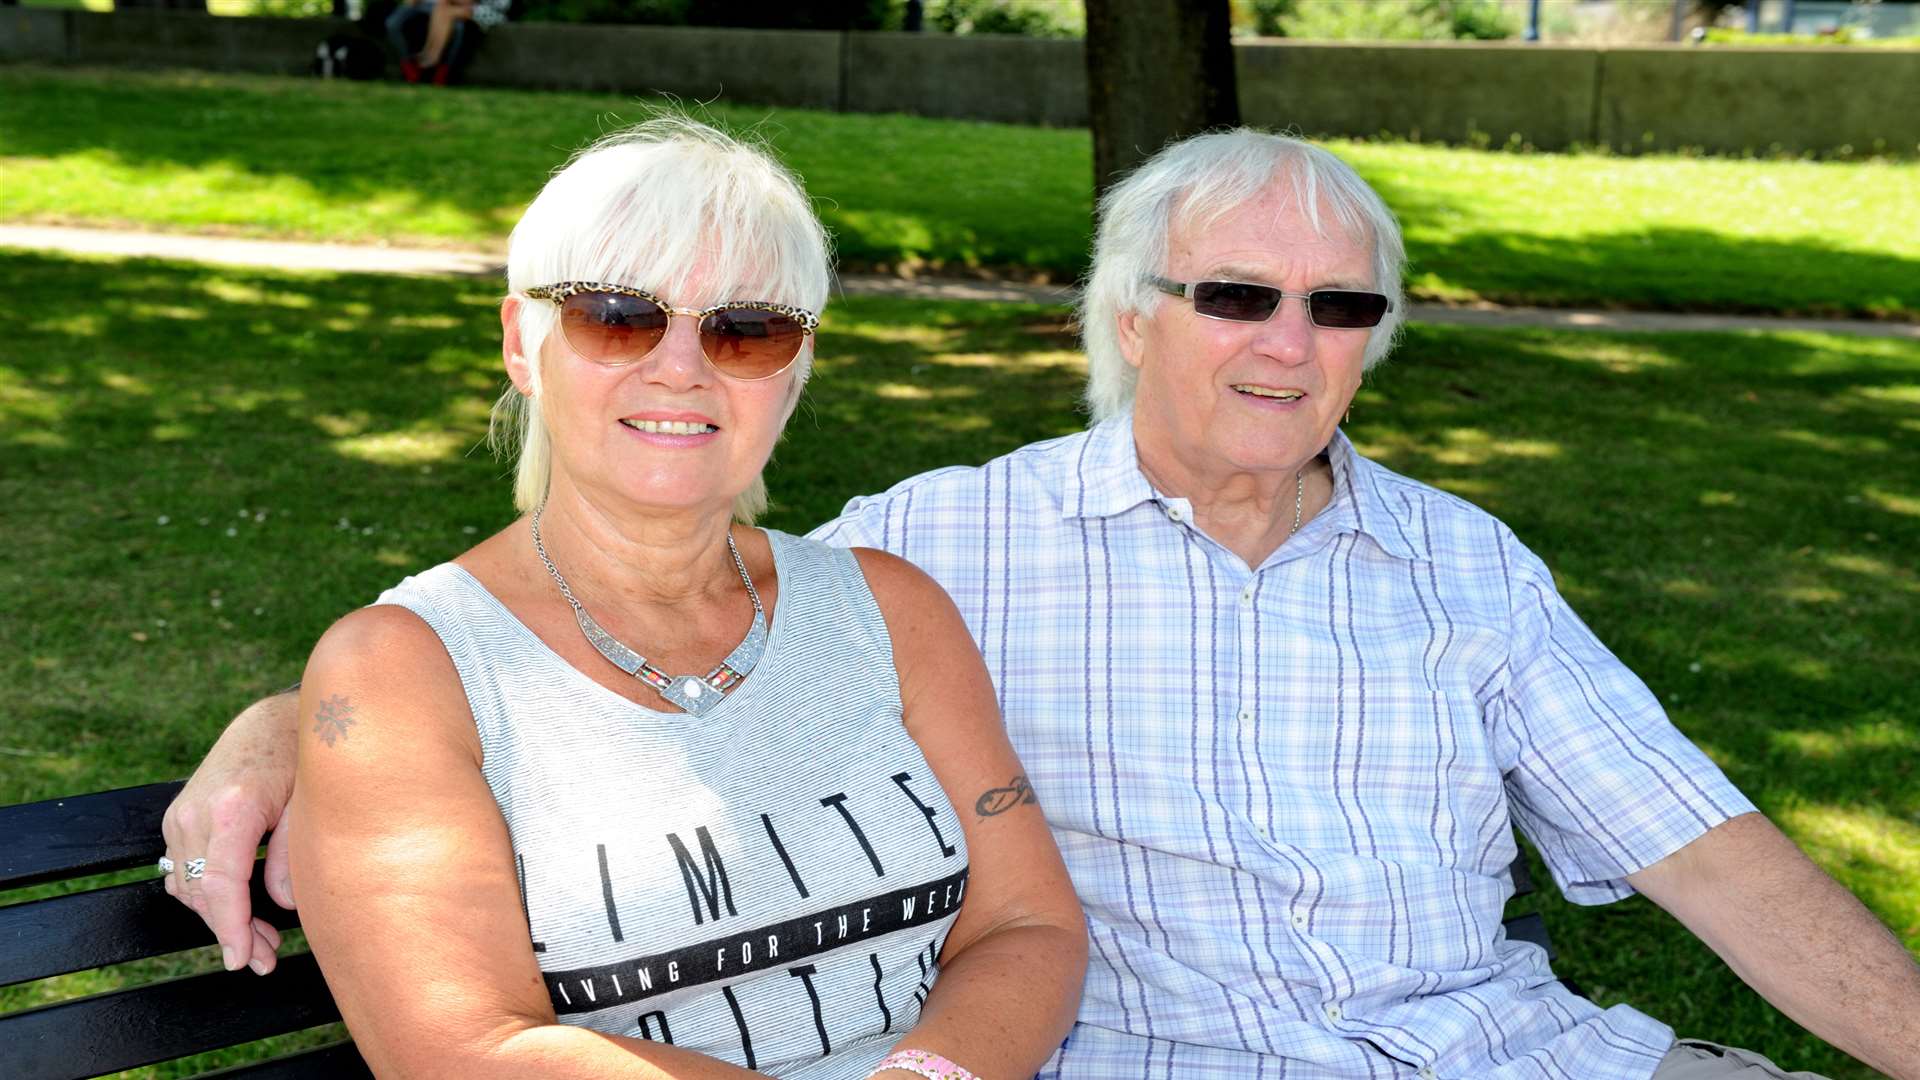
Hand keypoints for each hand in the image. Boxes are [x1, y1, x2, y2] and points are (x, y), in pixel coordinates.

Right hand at [160, 691, 301, 973]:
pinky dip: (205, 896)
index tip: (242, 959)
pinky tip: (236, 913)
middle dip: (231, 932)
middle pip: (202, 893)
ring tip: (260, 943)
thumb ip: (290, 853)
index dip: (231, 927)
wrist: (269, 721)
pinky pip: (183, 869)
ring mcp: (181, 815)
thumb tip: (282, 903)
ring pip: (188, 886)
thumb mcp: (306, 803)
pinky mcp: (179, 817)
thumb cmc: (299, 757)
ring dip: (219, 918)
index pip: (220, 884)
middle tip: (264, 960)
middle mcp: (196, 813)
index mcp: (232, 809)